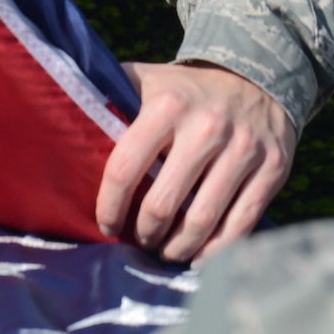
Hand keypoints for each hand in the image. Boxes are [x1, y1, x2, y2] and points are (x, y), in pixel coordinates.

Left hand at [95, 61, 298, 264]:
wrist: (260, 76)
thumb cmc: (189, 91)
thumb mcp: (150, 81)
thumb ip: (112, 96)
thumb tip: (60, 117)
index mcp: (168, 105)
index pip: (125, 168)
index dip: (110, 207)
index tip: (107, 224)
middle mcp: (207, 126)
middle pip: (163, 205)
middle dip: (145, 234)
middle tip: (140, 241)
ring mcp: (244, 149)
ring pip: (202, 222)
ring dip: (177, 248)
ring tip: (165, 251)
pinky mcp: (273, 169)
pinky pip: (240, 225)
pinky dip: (216, 250)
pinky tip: (198, 256)